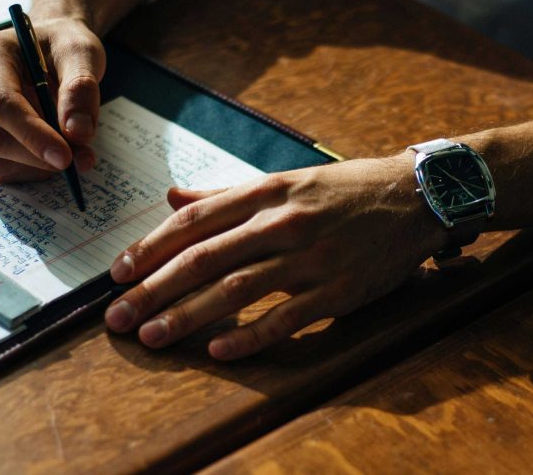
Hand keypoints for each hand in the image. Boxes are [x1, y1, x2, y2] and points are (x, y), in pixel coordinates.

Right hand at [0, 17, 105, 181]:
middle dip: (38, 156)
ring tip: (72, 155)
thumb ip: (81, 88)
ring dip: (34, 168)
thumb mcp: (81, 53)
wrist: (49, 46)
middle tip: (82, 159)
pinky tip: (50, 158)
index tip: (66, 157)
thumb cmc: (62, 46)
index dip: (34, 135)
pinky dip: (27, 171)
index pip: (1, 103)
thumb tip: (78, 132)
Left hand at [105, 153, 447, 359]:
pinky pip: (285, 318)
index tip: (119, 272)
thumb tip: (172, 196)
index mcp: (267, 192)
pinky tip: (218, 352)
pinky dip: (250, 336)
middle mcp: (283, 222)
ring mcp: (311, 258)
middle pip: (205, 259)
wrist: (415, 198)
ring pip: (236, 290)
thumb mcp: (286, 180)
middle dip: (153, 289)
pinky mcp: (337, 290)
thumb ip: (227, 193)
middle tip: (118, 316)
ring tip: (152, 336)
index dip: (151, 247)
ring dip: (188, 316)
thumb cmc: (346, 190)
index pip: (195, 220)